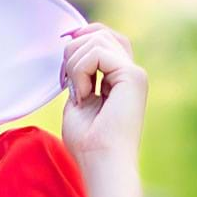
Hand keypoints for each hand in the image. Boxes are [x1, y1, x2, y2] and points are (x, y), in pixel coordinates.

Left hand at [57, 18, 147, 168]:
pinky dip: (80, 71)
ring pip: (97, 39)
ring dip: (74, 64)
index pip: (103, 39)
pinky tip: (83, 95)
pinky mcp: (133, 76)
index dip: (80, 39)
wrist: (101, 163)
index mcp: (120, 79)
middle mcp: (131, 73)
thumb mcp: (77, 102)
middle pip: (100, 33)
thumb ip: (77, 77)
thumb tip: (70, 51)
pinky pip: (97, 53)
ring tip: (77, 94)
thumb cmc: (87, 144)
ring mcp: (134, 73)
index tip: (61, 64)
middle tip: (64, 82)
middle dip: (73, 50)